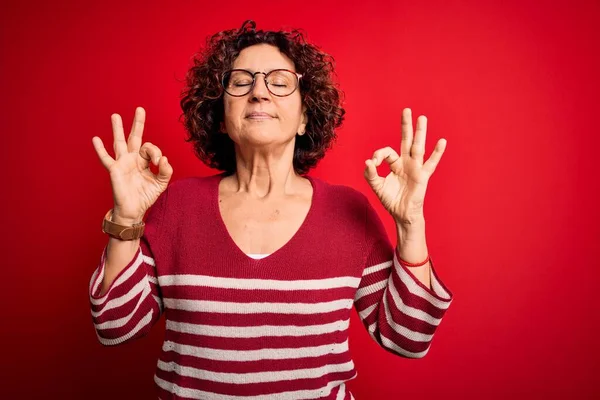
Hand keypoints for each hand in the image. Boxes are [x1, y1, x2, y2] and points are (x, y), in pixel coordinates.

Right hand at [92, 107, 172, 223]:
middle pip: (135, 138)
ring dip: (117, 129)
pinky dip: (100, 150)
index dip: (156, 152)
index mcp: (143, 161)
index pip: (150, 148)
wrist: (133, 210)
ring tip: (115, 116)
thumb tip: (164, 159)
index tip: (159, 162)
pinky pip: (106, 159)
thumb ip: (166, 171)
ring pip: (119, 143)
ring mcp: (122, 163)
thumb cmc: (145, 196)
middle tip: (140, 109)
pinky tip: (96, 139)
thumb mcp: (161, 183)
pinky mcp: (114, 171)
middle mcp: (132, 159)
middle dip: (138, 124)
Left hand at [364, 108, 445, 224]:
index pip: (387, 152)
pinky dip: (437, 153)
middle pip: (406, 140)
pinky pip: (431, 163)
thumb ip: (370, 174)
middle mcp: (406, 163)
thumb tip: (367, 162)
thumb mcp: (377, 186)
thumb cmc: (391, 200)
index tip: (372, 163)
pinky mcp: (422, 176)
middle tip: (406, 110)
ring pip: (418, 147)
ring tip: (422, 118)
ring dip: (420, 132)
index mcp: (396, 164)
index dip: (378, 155)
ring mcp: (415, 168)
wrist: (402, 214)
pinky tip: (442, 141)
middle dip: (406, 126)